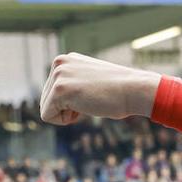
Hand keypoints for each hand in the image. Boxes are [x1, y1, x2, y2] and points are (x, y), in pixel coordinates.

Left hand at [40, 52, 161, 124]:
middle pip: (46, 99)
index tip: (91, 95)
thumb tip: (65, 98)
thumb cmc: (120, 91)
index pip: (52, 91)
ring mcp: (58, 75)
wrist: (135, 90)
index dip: (71, 103)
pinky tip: (83, 110)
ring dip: (67, 114)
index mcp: (65, 60)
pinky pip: (47, 116)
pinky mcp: (60, 90)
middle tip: (91, 100)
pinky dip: (64, 120)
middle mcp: (59, 64)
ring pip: (46, 108)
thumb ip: (75, 83)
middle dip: (67, 108)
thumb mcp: (92, 80)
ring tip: (89, 103)